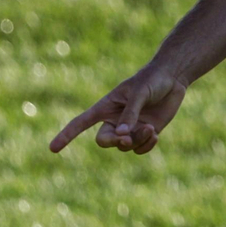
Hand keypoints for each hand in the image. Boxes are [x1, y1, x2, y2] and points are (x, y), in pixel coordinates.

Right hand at [49, 61, 188, 155]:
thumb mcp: (139, 93)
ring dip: (136, 141)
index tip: (52, 149)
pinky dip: (146, 145)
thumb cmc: (152, 79)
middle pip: (103, 141)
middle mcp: (115, 120)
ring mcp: (130, 128)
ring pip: (125, 146)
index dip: (66, 135)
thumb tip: (121, 137)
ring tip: (150, 129)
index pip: (81, 122)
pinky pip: (139, 149)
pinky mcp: (145, 133)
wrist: (173, 77)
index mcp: (106, 106)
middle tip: (126, 139)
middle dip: (113, 142)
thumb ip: (130, 114)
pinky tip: (155, 135)